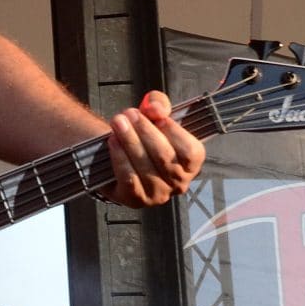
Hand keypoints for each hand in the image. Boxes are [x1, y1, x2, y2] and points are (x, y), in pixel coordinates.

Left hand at [104, 90, 204, 207]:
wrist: (120, 153)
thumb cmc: (145, 134)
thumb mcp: (156, 113)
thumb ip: (159, 104)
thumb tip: (155, 109)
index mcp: (192, 164)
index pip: (190, 151)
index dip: (174, 132)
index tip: (157, 115)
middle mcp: (179, 183)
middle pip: (164, 157)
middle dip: (145, 131)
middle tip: (129, 114)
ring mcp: (157, 195)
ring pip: (145, 167)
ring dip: (129, 141)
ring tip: (118, 122)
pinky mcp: (135, 200)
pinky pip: (128, 179)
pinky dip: (119, 157)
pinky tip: (112, 141)